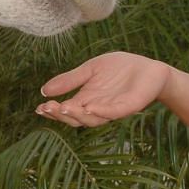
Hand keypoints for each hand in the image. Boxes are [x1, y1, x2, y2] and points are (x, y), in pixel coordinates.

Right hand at [37, 53, 172, 127]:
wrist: (149, 68)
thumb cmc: (120, 69)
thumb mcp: (90, 70)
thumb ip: (70, 80)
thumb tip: (43, 90)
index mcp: (86, 100)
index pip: (66, 111)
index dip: (53, 111)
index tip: (39, 107)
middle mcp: (97, 109)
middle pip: (76, 119)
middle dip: (61, 115)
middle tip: (48, 108)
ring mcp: (113, 110)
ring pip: (92, 120)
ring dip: (78, 115)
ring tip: (64, 108)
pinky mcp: (129, 107)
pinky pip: (114, 113)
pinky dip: (102, 112)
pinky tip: (90, 107)